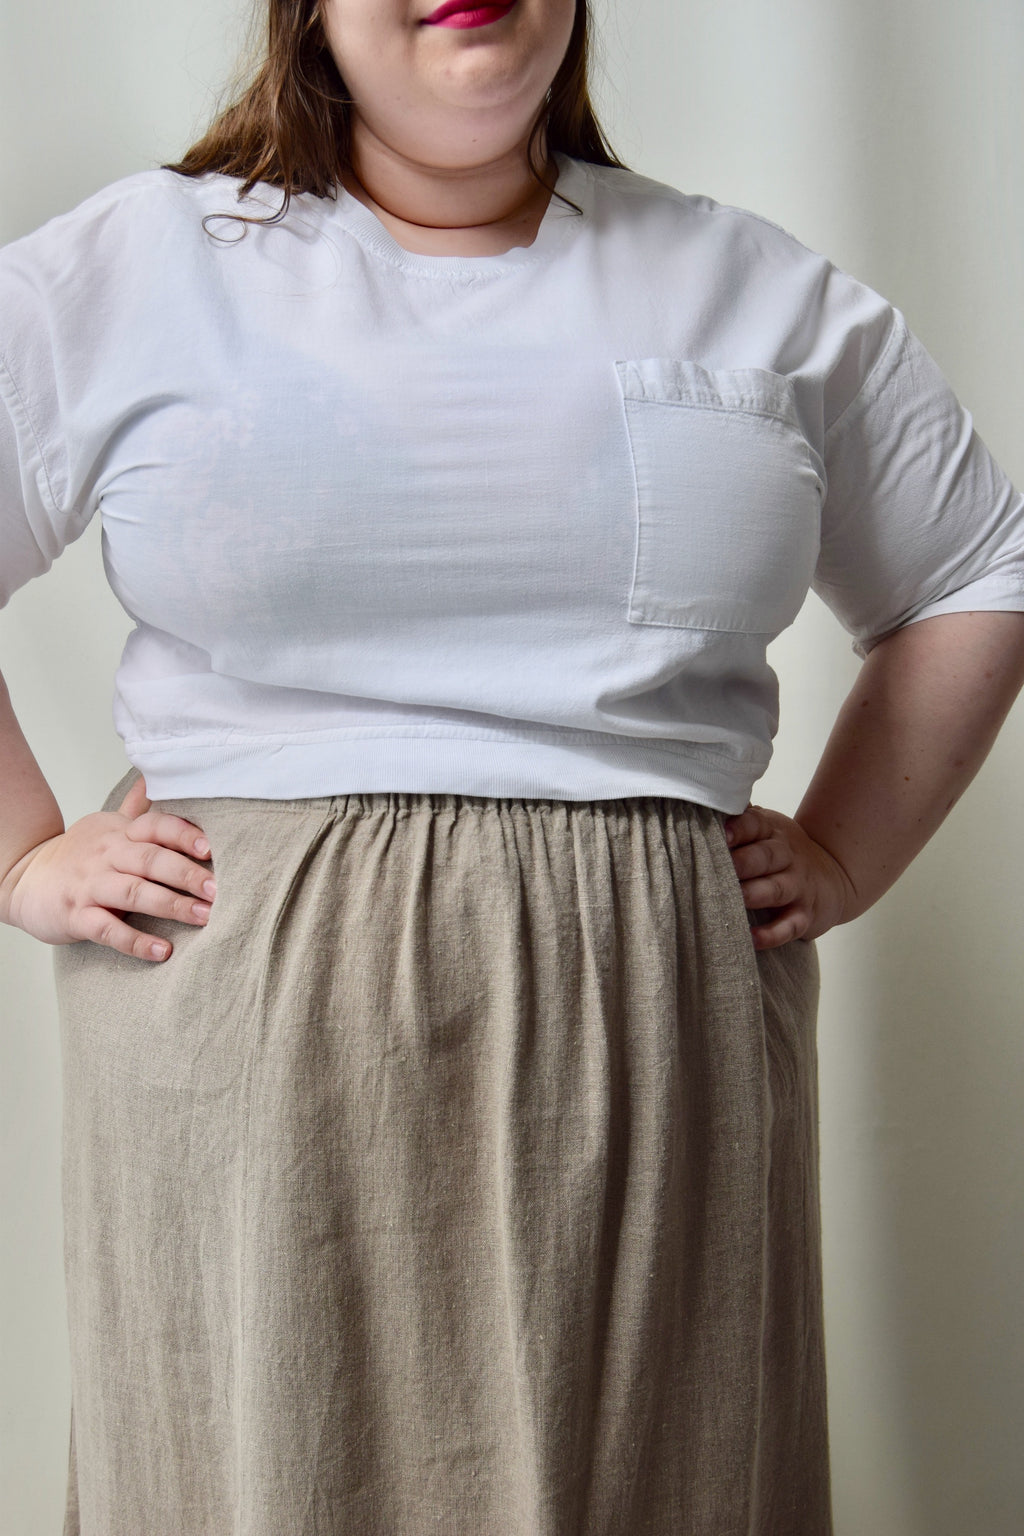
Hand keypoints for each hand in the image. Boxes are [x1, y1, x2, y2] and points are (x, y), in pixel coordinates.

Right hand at [0, 773, 214, 962]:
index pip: (155, 827)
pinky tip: (162, 951)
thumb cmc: (78, 856)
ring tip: (203, 917)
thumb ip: (137, 808)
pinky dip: (136, 941)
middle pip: (151, 860)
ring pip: (134, 893)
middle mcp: (107, 856)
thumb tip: (157, 776)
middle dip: (187, 874)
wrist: (24, 878)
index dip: (183, 834)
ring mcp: (91, 886)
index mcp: (120, 834)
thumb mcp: (107, 827)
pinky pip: (108, 929)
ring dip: (171, 905)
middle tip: (218, 890)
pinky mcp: (76, 916)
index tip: (210, 847)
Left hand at [723, 803, 855, 949]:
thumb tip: (701, 804)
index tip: (720, 834)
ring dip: (754, 894)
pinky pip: (790, 925)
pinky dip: (772, 934)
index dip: (737, 829)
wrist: (834, 876)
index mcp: (772, 832)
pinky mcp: (805, 915)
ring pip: (776, 889)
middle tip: (722, 867)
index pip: (754, 825)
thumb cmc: (782, 853)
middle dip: (743, 862)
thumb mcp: (767, 830)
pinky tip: (752, 938)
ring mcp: (798, 886)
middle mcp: (787, 856)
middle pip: (765, 856)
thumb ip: (739, 821)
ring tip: (734, 899)